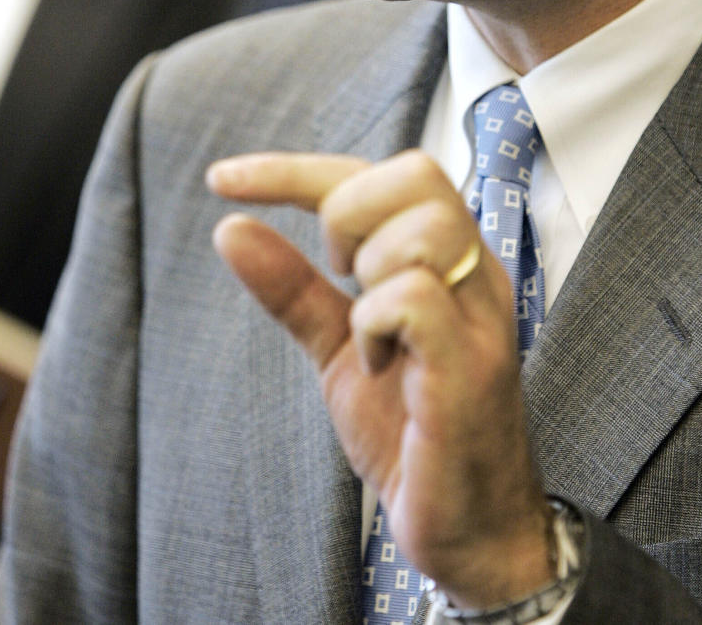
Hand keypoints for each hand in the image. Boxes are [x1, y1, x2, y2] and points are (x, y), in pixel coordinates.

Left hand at [207, 148, 553, 607]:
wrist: (469, 531)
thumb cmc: (411, 432)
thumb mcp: (339, 348)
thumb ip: (293, 287)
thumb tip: (230, 226)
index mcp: (448, 258)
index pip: (382, 171)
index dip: (296, 169)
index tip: (222, 179)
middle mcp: (473, 272)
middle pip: (415, 173)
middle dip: (344, 212)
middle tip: (335, 278)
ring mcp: (479, 317)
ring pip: (421, 228)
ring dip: (367, 271)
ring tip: (366, 332)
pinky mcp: (471, 368)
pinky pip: (414, 299)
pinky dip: (373, 322)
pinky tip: (376, 363)